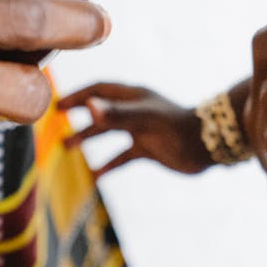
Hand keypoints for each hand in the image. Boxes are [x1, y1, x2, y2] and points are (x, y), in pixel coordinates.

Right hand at [58, 83, 208, 176]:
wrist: (209, 145)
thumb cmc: (178, 127)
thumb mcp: (145, 120)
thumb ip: (117, 115)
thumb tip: (89, 106)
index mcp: (133, 96)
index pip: (99, 90)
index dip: (78, 95)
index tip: (58, 105)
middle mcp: (135, 110)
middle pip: (101, 108)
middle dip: (79, 113)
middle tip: (56, 121)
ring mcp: (141, 129)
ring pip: (108, 131)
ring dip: (88, 137)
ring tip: (66, 147)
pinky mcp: (149, 148)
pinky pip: (123, 155)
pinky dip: (109, 163)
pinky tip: (95, 175)